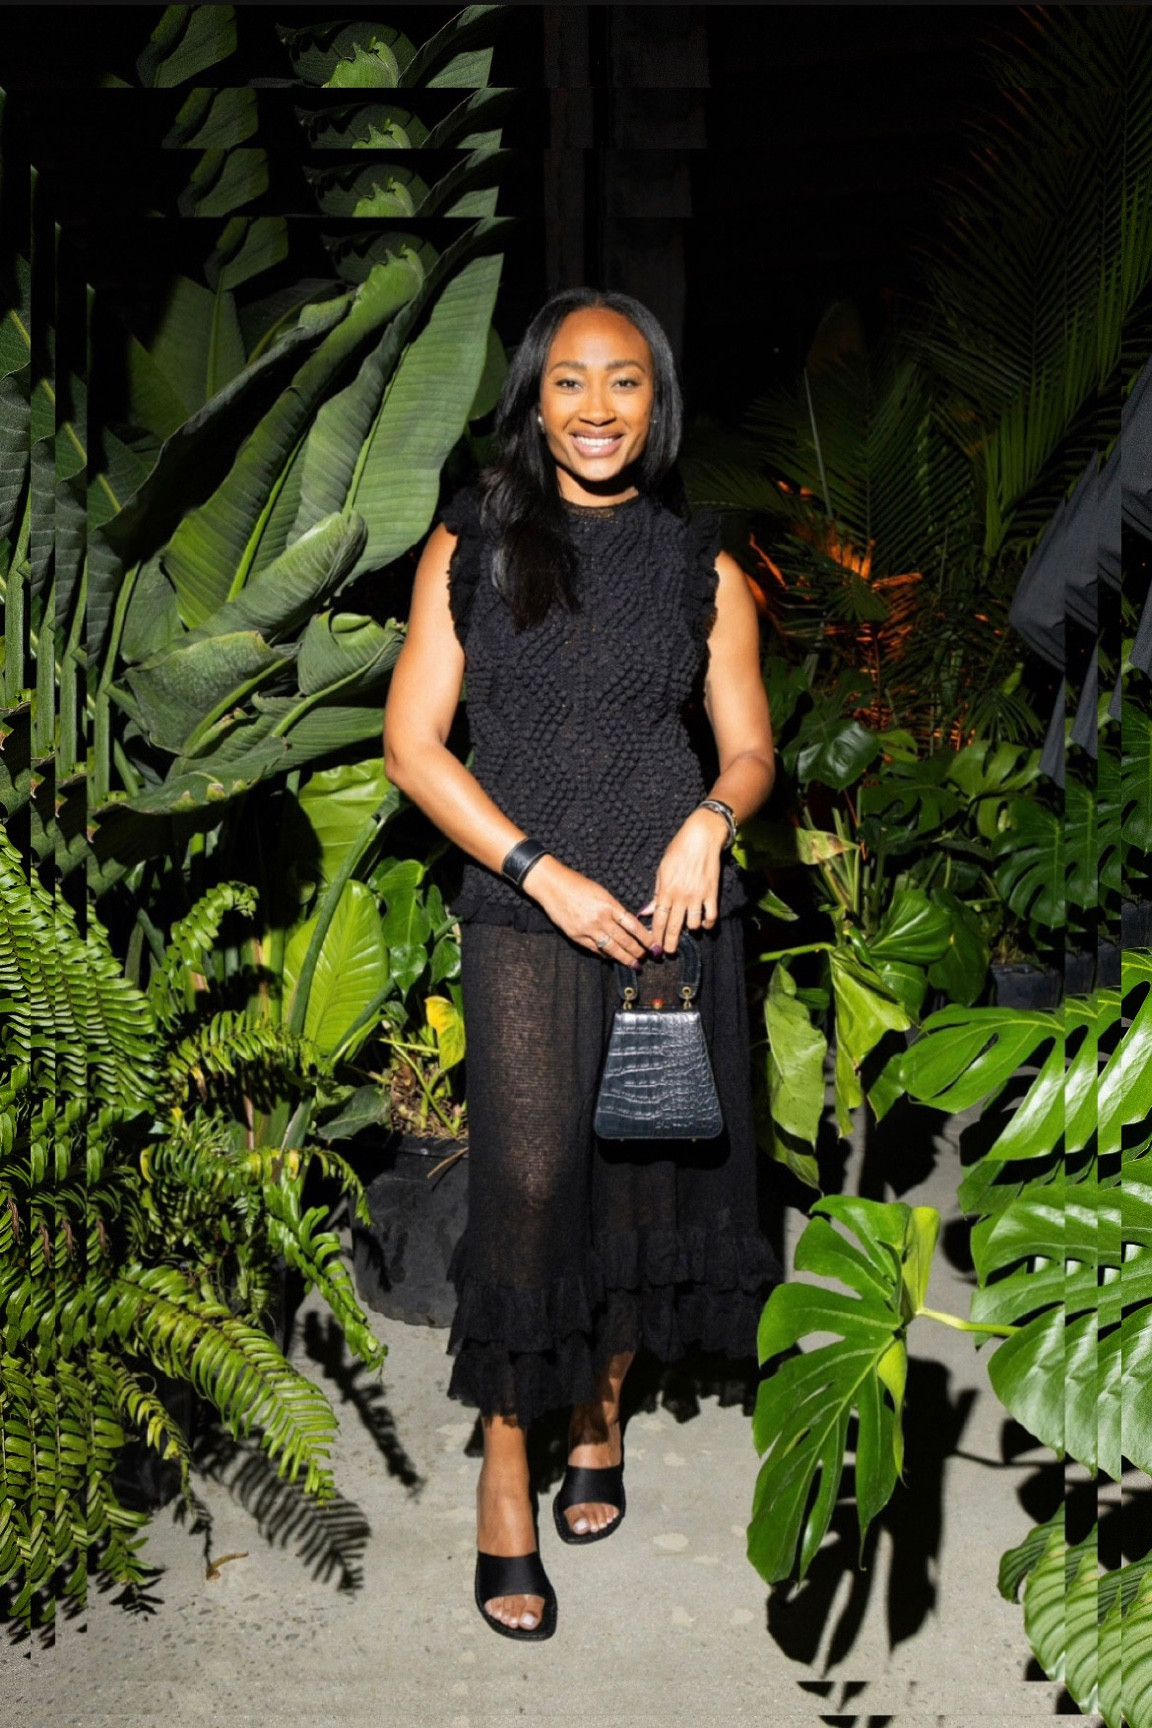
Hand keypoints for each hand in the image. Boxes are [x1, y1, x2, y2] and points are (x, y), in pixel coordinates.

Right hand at [526, 857, 656, 965]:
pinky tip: (613, 958)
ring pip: (611, 949)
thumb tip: (629, 924)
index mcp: (609, 905)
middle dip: (638, 951)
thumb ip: (614, 909)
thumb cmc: (577, 885)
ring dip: (625, 958)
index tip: (653, 945)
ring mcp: (588, 929)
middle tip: (646, 957)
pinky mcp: (576, 937)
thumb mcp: (601, 892)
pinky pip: (595, 950)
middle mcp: (600, 919)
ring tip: (634, 964)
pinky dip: (606, 955)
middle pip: (624, 940)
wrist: (553, 886)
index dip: (645, 938)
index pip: (633, 926)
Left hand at [639, 808, 726, 954]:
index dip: (657, 936)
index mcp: (666, 890)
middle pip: (675, 927)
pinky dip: (708, 924)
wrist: (701, 838)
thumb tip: (647, 912)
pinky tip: (705, 924)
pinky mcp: (712, 893)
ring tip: (689, 928)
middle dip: (671, 943)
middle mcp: (681, 896)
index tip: (655, 947)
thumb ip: (656, 894)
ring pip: (694, 924)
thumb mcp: (662, 870)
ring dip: (691, 929)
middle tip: (669, 952)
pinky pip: (711, 916)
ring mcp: (697, 896)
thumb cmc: (678, 851)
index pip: (659, 919)